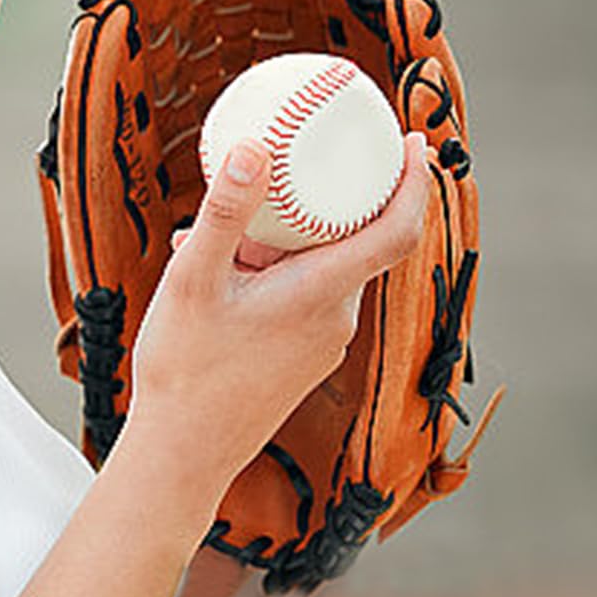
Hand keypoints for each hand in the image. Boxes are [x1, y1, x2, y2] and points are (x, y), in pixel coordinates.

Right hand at [134, 131, 431, 525]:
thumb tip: (254, 149)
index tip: (413, 142)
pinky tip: (215, 270)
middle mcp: (334, 319)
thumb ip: (225, 213)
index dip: (414, 182)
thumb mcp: (192, 280)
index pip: (397, 230)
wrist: (183, 454)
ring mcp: (321, 342)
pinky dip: (271, 270)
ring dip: (282, 239)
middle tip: (290, 162)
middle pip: (352, 240)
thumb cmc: (186, 372)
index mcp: (320, 295)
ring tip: (216, 232)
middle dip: (322, 199)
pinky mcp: (302, 357)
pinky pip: (301, 294)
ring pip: (319, 267)